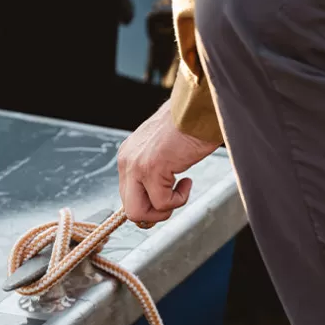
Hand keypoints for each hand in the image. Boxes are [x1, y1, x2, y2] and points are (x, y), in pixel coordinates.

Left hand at [117, 101, 218, 225]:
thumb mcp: (163, 151)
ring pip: (140, 213)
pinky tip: (187, 180)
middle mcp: (126, 161)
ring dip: (167, 208)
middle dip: (155, 215)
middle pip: (130, 211)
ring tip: (181, 188)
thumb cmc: (189, 127)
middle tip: (173, 201)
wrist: (197, 109)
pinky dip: (179, 199)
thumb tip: (159, 199)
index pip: (129, 197)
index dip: (151, 205)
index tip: (168, 197)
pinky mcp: (151, 169)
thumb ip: (154, 171)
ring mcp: (136, 166)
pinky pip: (162, 203)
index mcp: (128, 156)